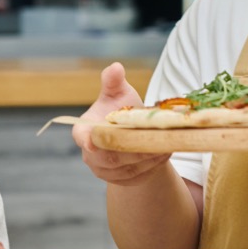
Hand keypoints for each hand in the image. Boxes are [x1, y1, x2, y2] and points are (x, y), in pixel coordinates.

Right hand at [72, 63, 172, 186]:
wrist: (132, 135)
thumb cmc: (120, 110)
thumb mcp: (118, 94)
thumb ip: (113, 82)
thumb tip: (115, 67)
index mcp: (84, 130)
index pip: (81, 136)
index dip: (86, 140)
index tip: (92, 142)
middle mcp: (91, 155)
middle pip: (110, 156)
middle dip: (133, 147)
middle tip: (153, 137)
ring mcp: (106, 172)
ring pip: (127, 168)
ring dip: (147, 156)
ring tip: (165, 142)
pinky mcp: (123, 181)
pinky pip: (138, 176)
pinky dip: (153, 165)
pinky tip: (165, 151)